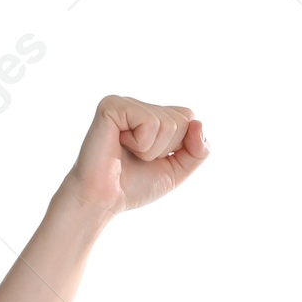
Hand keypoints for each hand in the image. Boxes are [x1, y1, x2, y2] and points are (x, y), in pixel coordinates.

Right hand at [64, 94, 208, 216]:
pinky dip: (140, 144)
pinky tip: (120, 144)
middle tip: (139, 157)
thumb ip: (198, 151)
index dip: (181, 145)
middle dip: (166, 149)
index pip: (189, 118)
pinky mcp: (112, 105)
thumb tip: (198, 123)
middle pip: (182, 120)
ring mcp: (125, 102)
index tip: (155, 159)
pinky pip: (149, 123)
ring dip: (152, 150)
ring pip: (168, 123)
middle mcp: (139, 105)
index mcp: (152, 115)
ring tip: (128, 153)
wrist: (103, 199)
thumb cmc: (134, 185)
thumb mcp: (176, 171)